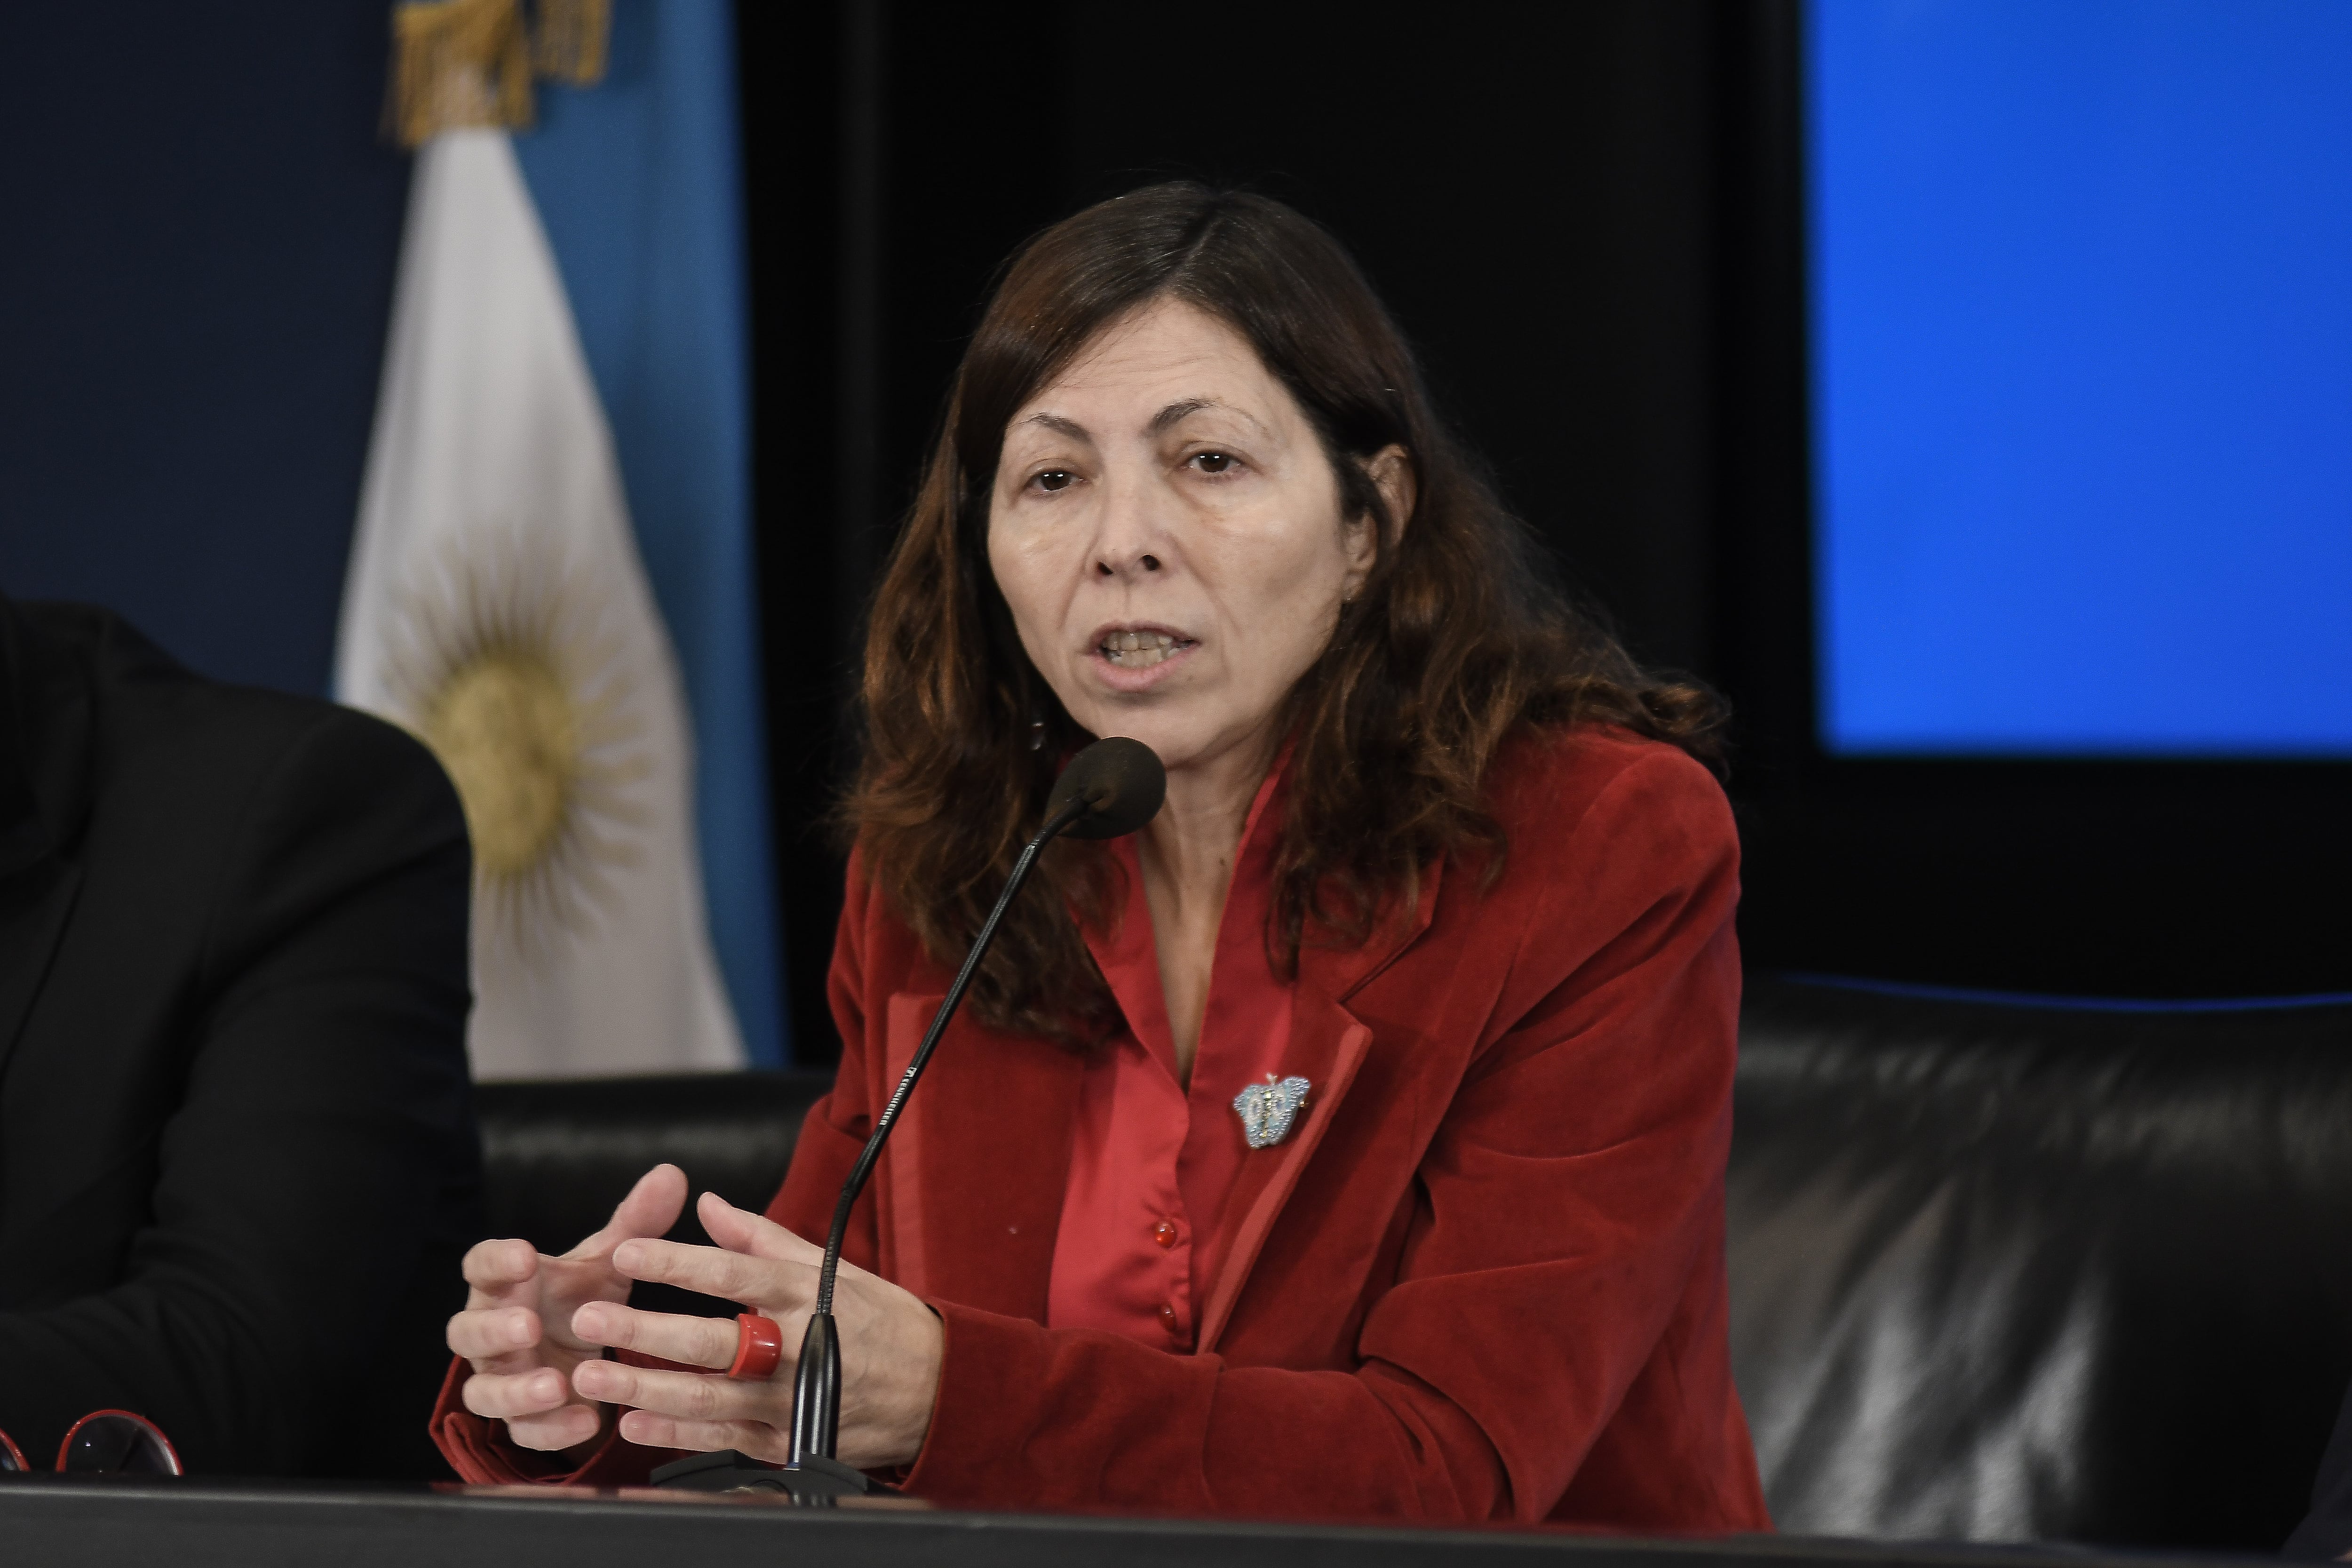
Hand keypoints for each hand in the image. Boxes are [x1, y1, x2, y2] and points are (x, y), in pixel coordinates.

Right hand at [446, 1164, 687, 1451]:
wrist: (584, 1354)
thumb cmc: (583, 1298)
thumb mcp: (608, 1262)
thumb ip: (635, 1223)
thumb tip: (671, 1175)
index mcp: (506, 1285)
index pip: (481, 1265)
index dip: (496, 1261)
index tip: (525, 1255)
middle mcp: (493, 1333)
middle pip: (466, 1332)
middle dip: (493, 1330)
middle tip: (529, 1324)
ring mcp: (502, 1379)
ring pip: (483, 1391)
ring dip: (515, 1390)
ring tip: (554, 1384)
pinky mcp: (523, 1419)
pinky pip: (524, 1431)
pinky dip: (552, 1429)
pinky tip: (588, 1420)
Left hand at [565, 1192, 945, 1471]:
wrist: (932, 1388)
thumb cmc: (877, 1320)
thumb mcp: (827, 1266)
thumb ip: (759, 1237)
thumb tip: (708, 1203)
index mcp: (805, 1294)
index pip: (730, 1274)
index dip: (674, 1263)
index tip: (625, 1252)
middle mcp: (796, 1347)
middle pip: (710, 1341)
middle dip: (643, 1330)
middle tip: (586, 1317)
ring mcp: (790, 1400)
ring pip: (708, 1397)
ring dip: (643, 1388)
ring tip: (591, 1375)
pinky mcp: (786, 1440)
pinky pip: (722, 1437)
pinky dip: (674, 1432)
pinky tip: (631, 1423)